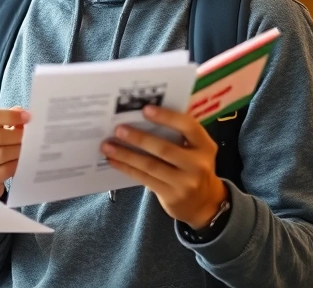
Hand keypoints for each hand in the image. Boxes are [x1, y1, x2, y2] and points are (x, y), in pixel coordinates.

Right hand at [0, 106, 30, 197]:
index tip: (26, 117)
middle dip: (17, 135)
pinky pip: (4, 171)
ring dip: (18, 149)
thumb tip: (23, 115)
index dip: (9, 115)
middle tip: (30, 135)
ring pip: (1, 154)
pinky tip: (20, 160)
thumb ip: (4, 117)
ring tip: (26, 147)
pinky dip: (16, 164)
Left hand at [100, 105, 227, 228]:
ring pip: (150, 165)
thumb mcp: (195, 150)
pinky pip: (144, 178)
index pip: (188, 127)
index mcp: (205, 146)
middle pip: (165, 148)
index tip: (145, 109)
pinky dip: (127, 168)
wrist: (204, 203)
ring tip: (107, 146)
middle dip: (139, 138)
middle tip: (118, 129)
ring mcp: (186, 182)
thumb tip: (140, 117)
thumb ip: (177, 135)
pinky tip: (113, 161)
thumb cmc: (192, 166)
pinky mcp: (172, 195)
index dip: (167, 117)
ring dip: (126, 155)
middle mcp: (198, 164)